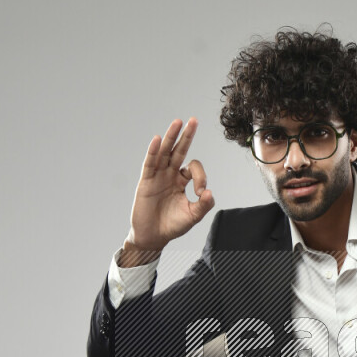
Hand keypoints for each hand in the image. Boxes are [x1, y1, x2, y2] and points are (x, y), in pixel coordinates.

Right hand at [124, 118, 214, 256]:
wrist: (153, 237)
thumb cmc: (172, 225)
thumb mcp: (192, 216)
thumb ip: (204, 205)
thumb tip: (210, 192)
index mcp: (181, 181)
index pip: (192, 168)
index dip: (200, 176)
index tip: (201, 192)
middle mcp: (169, 174)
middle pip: (178, 150)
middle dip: (186, 136)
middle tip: (194, 120)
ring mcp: (157, 176)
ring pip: (164, 152)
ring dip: (171, 137)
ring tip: (178, 122)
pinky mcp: (146, 181)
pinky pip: (149, 163)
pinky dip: (152, 152)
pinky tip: (157, 140)